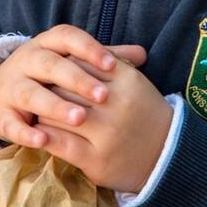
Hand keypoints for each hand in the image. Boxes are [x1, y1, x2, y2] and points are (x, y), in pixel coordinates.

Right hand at [0, 24, 146, 146]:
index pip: (67, 38)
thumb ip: (104, 59)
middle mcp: (27, 60)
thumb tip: (141, 54)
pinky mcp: (2, 114)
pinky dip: (25, 132)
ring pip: (31, 93)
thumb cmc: (49, 77)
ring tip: (80, 118)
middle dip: (76, 79)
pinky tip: (42, 140)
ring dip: (54, 105)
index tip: (111, 65)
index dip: (89, 48)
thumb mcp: (71, 63)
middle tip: (103, 96)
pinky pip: (12, 123)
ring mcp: (12, 87)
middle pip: (50, 65)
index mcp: (47, 44)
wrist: (2, 93)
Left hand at [34, 56, 172, 194]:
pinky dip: (44, 136)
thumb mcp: (132, 81)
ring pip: (58, 114)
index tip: (54, 72)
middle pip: (66, 87)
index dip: (62, 68)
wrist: (167, 154)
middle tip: (39, 92)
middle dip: (50, 90)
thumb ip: (107, 62)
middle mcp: (117, 104)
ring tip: (40, 112)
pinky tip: (39, 134)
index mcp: (126, 79)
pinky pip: (59, 142)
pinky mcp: (96, 159)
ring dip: (44, 113)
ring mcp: (107, 133)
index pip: (80, 63)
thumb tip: (73, 47)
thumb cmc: (143, 113)